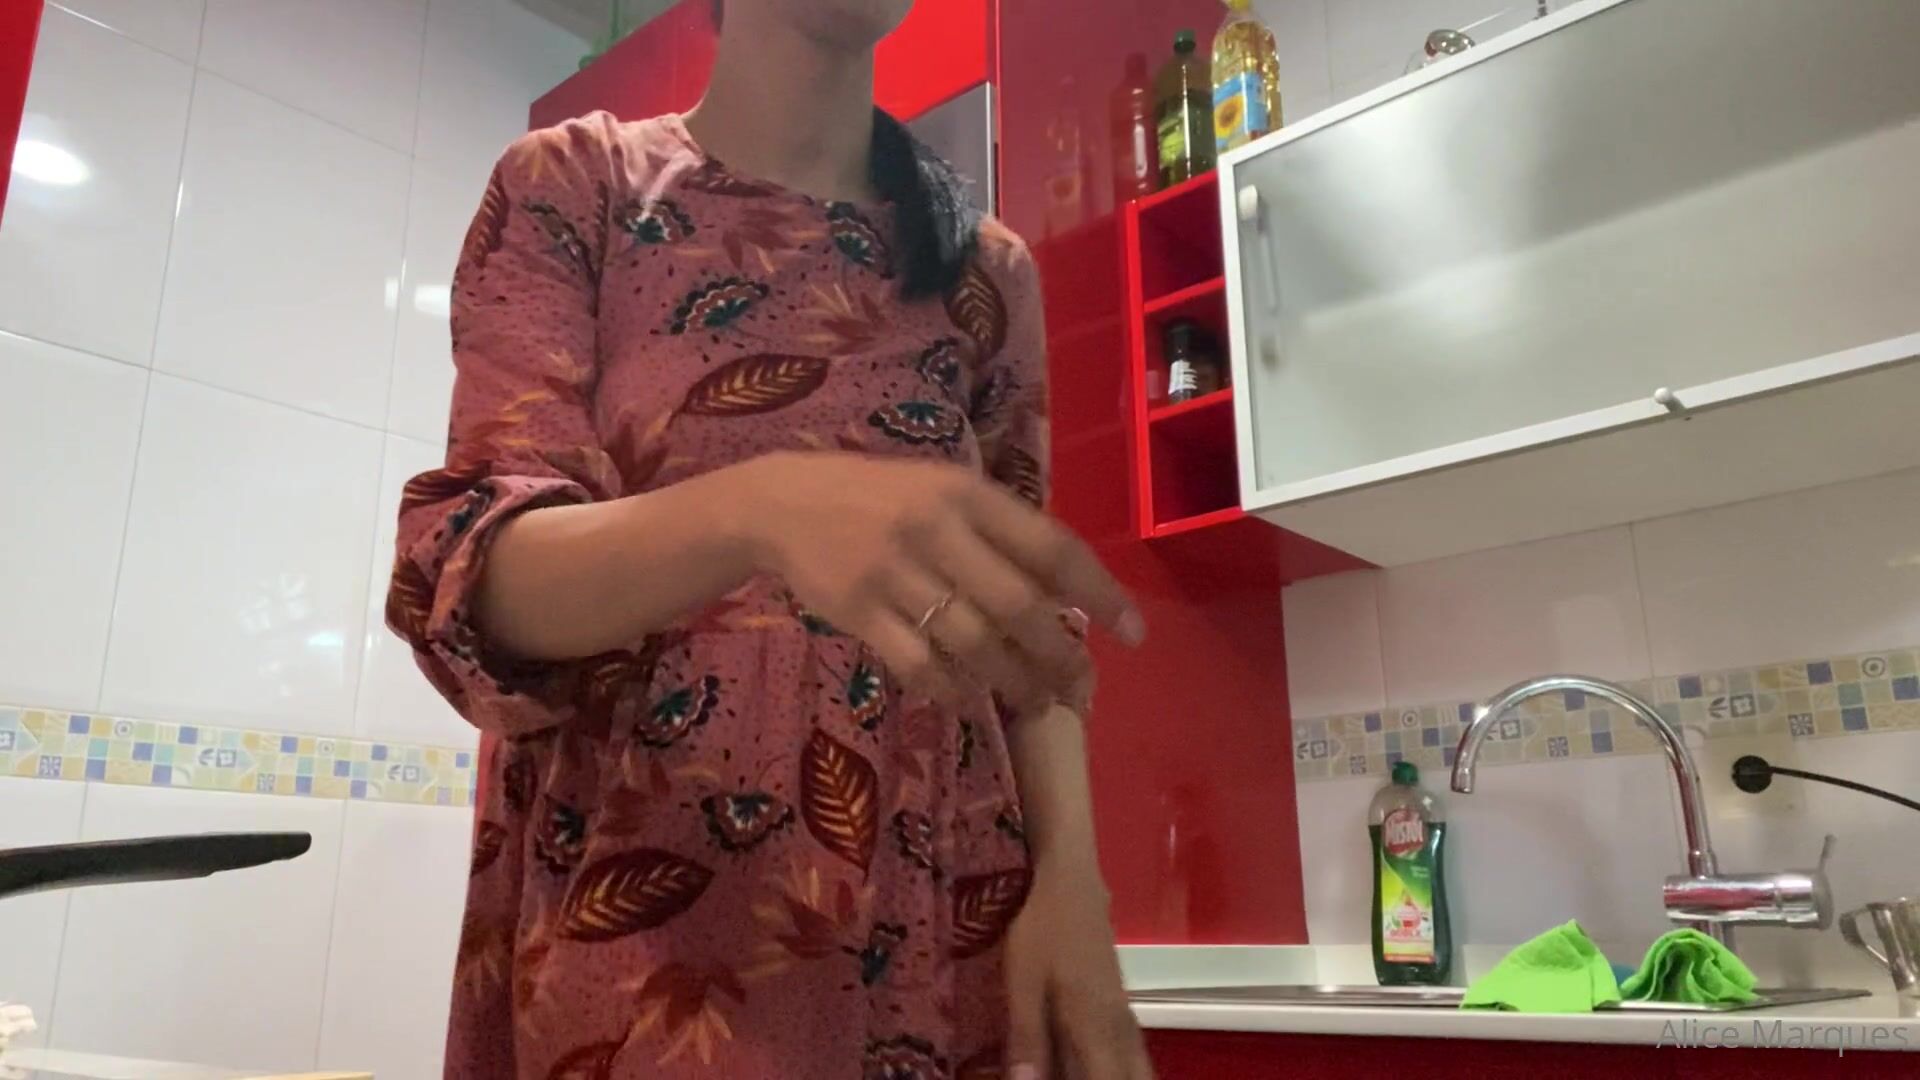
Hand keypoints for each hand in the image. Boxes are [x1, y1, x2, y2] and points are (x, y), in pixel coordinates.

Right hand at [733, 451, 1142, 706]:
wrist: (782, 503)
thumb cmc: (879, 497)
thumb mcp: (943, 492)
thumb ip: (998, 535)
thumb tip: (1066, 596)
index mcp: (967, 494)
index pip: (1051, 546)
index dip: (1099, 592)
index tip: (1132, 632)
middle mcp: (937, 530)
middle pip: (1017, 606)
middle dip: (1059, 655)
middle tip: (1083, 688)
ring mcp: (895, 573)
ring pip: (973, 642)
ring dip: (1014, 682)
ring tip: (1039, 703)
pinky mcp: (860, 611)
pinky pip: (919, 664)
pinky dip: (951, 690)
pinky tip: (970, 701)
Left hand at [1004, 859, 1154, 1079]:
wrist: (1070, 876)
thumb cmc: (1041, 927)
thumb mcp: (1023, 982)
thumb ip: (1027, 1039)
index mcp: (1097, 1027)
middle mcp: (1119, 1028)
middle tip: (1075, 1077)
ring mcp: (1123, 1014)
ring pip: (1136, 1068)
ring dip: (1116, 1077)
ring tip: (1081, 1071)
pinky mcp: (1118, 1004)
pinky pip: (1130, 1053)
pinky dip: (1116, 1069)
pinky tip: (1089, 1066)